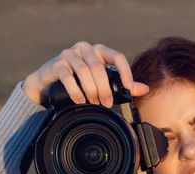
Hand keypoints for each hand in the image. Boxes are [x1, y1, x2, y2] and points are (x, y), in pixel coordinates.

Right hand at [21, 41, 148, 106]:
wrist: (49, 81)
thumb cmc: (81, 80)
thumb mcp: (103, 81)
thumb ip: (122, 84)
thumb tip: (145, 89)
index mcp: (100, 51)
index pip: (117, 57)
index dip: (125, 72)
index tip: (128, 88)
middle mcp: (85, 49)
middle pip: (99, 67)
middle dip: (104, 88)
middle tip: (107, 104)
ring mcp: (69, 54)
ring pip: (83, 71)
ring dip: (90, 90)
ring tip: (94, 103)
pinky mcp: (56, 64)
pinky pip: (67, 76)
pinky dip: (75, 90)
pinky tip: (80, 100)